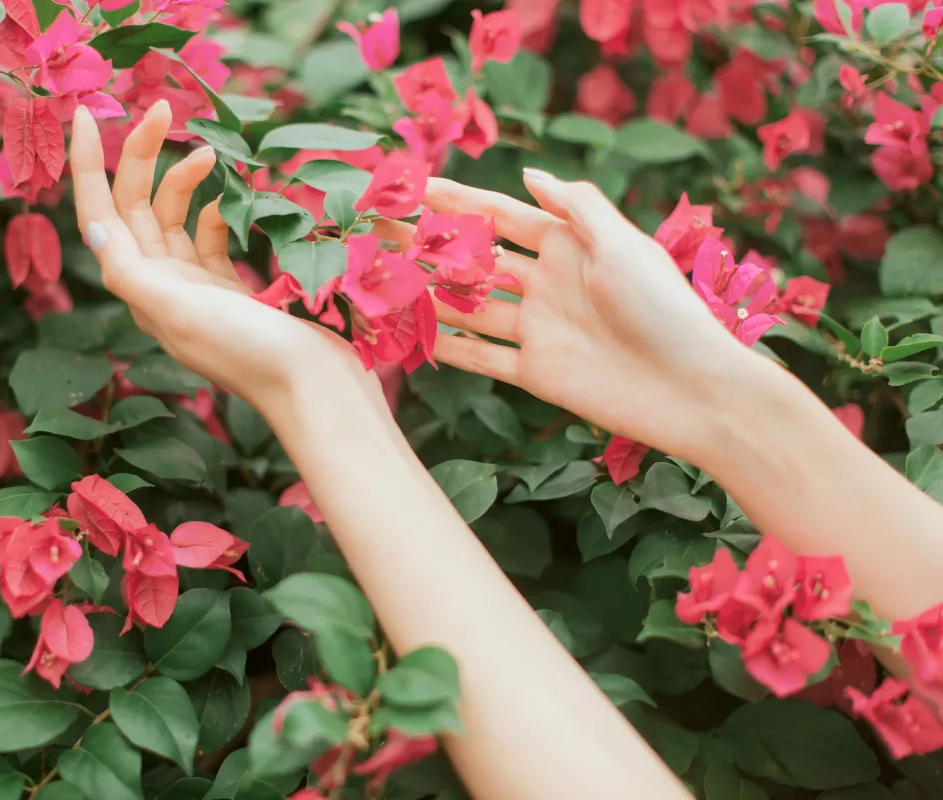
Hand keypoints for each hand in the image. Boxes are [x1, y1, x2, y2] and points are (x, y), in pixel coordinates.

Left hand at [69, 102, 382, 416]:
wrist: (315, 387)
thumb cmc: (249, 352)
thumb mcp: (180, 312)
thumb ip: (132, 270)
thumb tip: (93, 225)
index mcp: (141, 290)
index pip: (100, 216)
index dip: (86, 166)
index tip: (85, 114)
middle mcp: (162, 287)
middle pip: (136, 206)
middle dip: (142, 155)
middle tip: (167, 109)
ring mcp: (198, 286)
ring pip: (176, 216)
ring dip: (186, 179)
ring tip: (213, 153)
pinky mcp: (233, 287)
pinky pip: (213, 234)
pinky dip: (221, 209)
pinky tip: (242, 198)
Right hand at [376, 170, 749, 458]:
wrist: (690, 388)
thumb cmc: (664, 307)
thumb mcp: (622, 243)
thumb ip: (575, 206)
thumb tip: (529, 174)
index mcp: (568, 244)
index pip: (500, 215)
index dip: (457, 201)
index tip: (412, 189)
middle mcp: (547, 282)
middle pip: (476, 260)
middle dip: (430, 247)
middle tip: (379, 236)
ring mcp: (538, 328)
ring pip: (470, 307)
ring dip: (429, 294)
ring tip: (381, 283)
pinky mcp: (535, 372)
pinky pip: (482, 356)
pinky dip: (450, 347)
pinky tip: (413, 336)